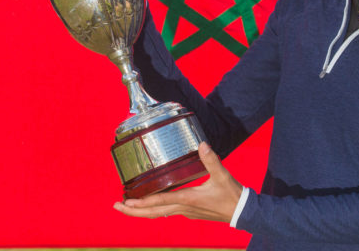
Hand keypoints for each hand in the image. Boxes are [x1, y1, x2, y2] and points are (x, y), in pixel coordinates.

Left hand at [113, 142, 242, 221]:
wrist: (242, 212)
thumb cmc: (231, 195)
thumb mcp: (222, 176)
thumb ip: (211, 159)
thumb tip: (202, 144)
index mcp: (188, 199)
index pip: (160, 201)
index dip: (142, 202)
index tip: (127, 200)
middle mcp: (183, 208)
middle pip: (153, 213)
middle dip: (133, 211)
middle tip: (116, 207)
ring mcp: (185, 212)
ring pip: (157, 214)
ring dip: (141, 211)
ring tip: (126, 206)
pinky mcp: (189, 212)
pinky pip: (166, 212)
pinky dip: (154, 210)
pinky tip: (149, 206)